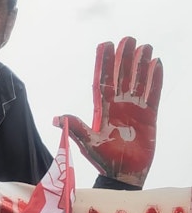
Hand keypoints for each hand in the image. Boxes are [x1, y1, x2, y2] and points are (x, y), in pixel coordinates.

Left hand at [55, 37, 162, 186]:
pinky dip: (155, 79)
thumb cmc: (104, 160)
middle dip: (124, 57)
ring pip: (138, 81)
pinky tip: (157, 63)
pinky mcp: (149, 116)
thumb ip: (76, 128)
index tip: (106, 44)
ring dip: (141, 64)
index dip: (104, 63)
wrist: (124, 174)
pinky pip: (153, 93)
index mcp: (103, 109)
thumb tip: (56, 118)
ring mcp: (134, 109)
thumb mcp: (88, 143)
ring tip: (145, 46)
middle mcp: (118, 105)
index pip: (103, 80)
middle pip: (122, 76)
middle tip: (128, 38)